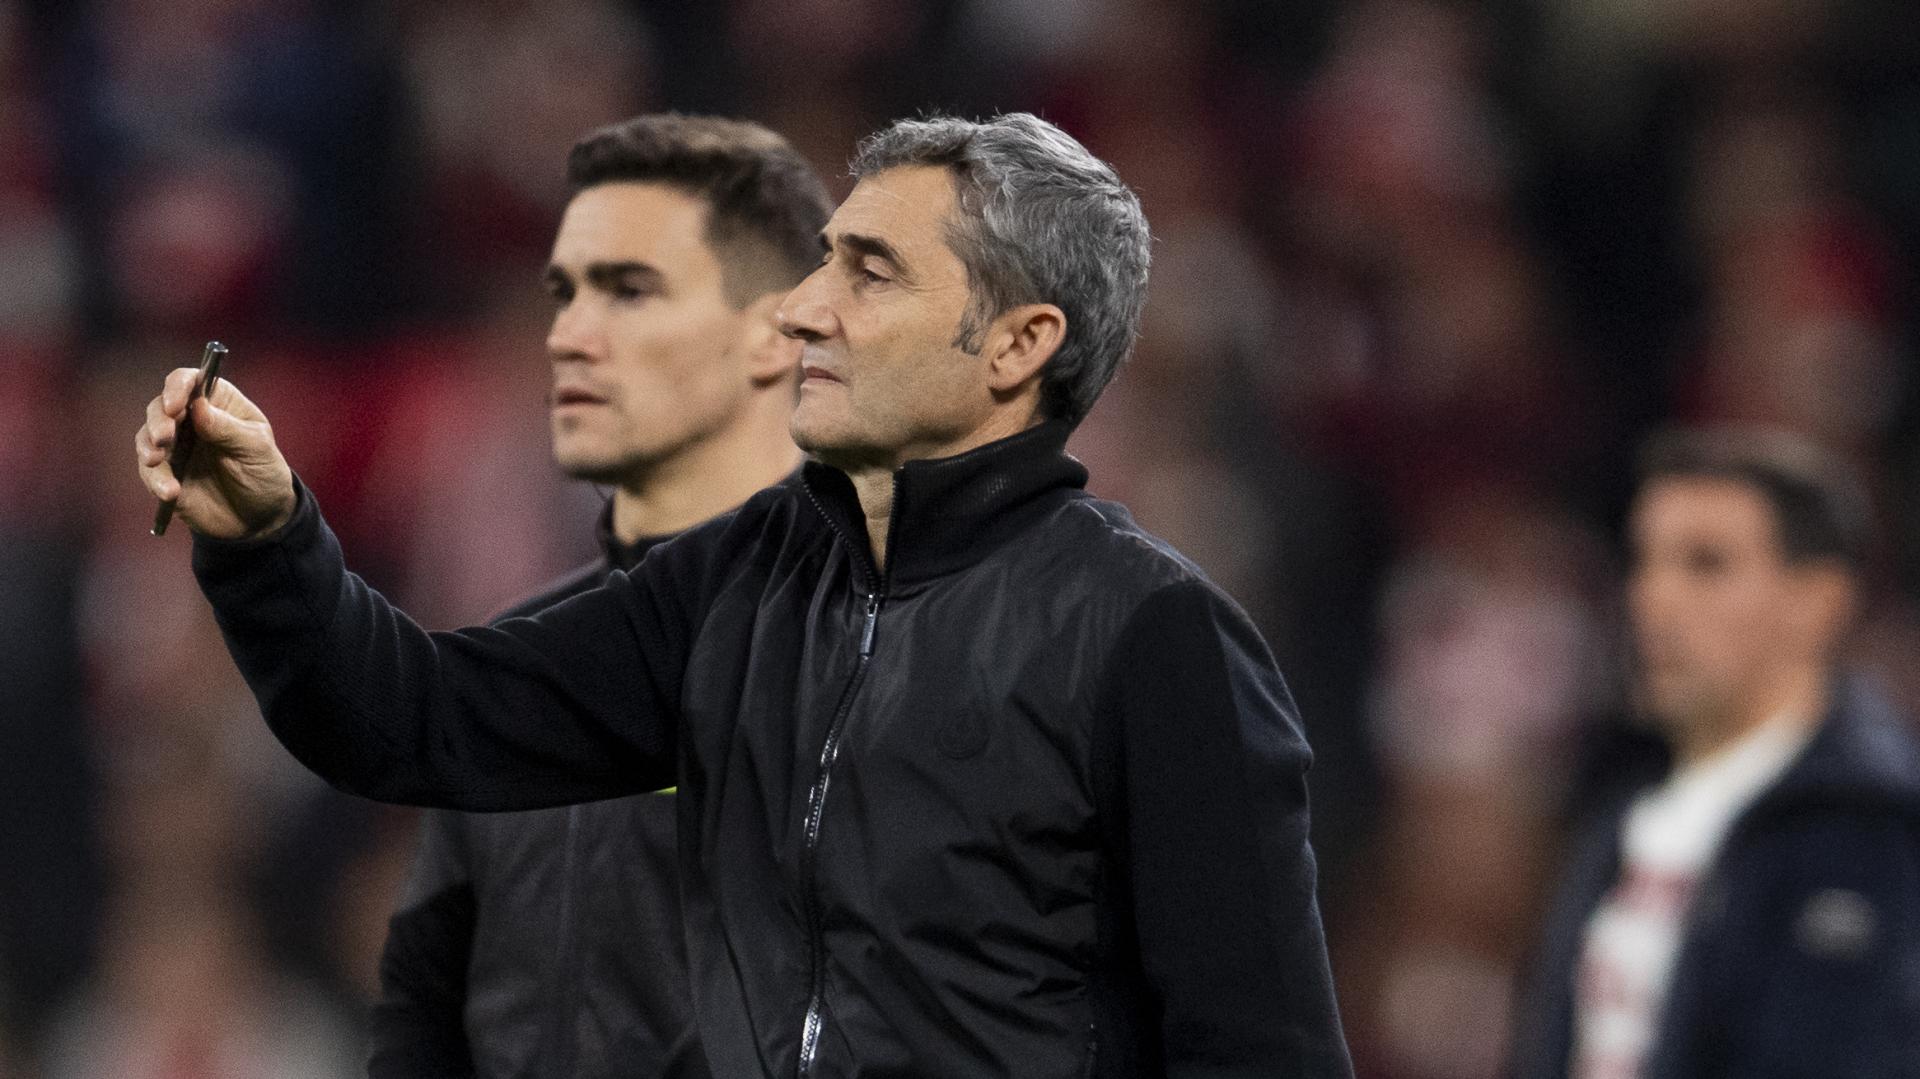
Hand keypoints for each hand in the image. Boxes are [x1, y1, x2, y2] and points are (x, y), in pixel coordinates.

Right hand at [135, 367, 295, 539]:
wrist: (260, 517)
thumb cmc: (264, 473)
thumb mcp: (256, 449)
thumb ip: (228, 428)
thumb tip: (198, 406)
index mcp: (217, 402)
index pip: (190, 381)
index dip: (177, 386)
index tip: (174, 404)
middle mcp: (190, 420)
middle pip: (160, 407)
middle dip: (158, 420)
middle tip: (164, 436)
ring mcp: (175, 446)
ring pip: (147, 436)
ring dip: (148, 446)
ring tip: (156, 460)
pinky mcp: (165, 473)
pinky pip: (150, 472)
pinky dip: (155, 479)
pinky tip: (171, 492)